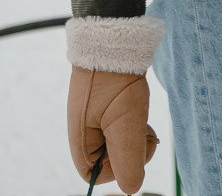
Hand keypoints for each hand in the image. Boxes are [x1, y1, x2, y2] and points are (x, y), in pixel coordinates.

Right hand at [67, 66, 158, 192]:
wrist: (115, 39)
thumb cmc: (116, 81)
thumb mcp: (126, 125)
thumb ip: (129, 162)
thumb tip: (132, 189)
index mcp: (79, 141)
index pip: (98, 176)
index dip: (120, 168)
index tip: (133, 143)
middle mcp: (83, 132)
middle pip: (112, 159)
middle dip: (132, 147)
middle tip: (142, 126)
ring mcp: (94, 118)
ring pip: (121, 141)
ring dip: (135, 132)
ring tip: (139, 112)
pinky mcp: (104, 106)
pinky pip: (122, 125)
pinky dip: (134, 120)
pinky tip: (136, 104)